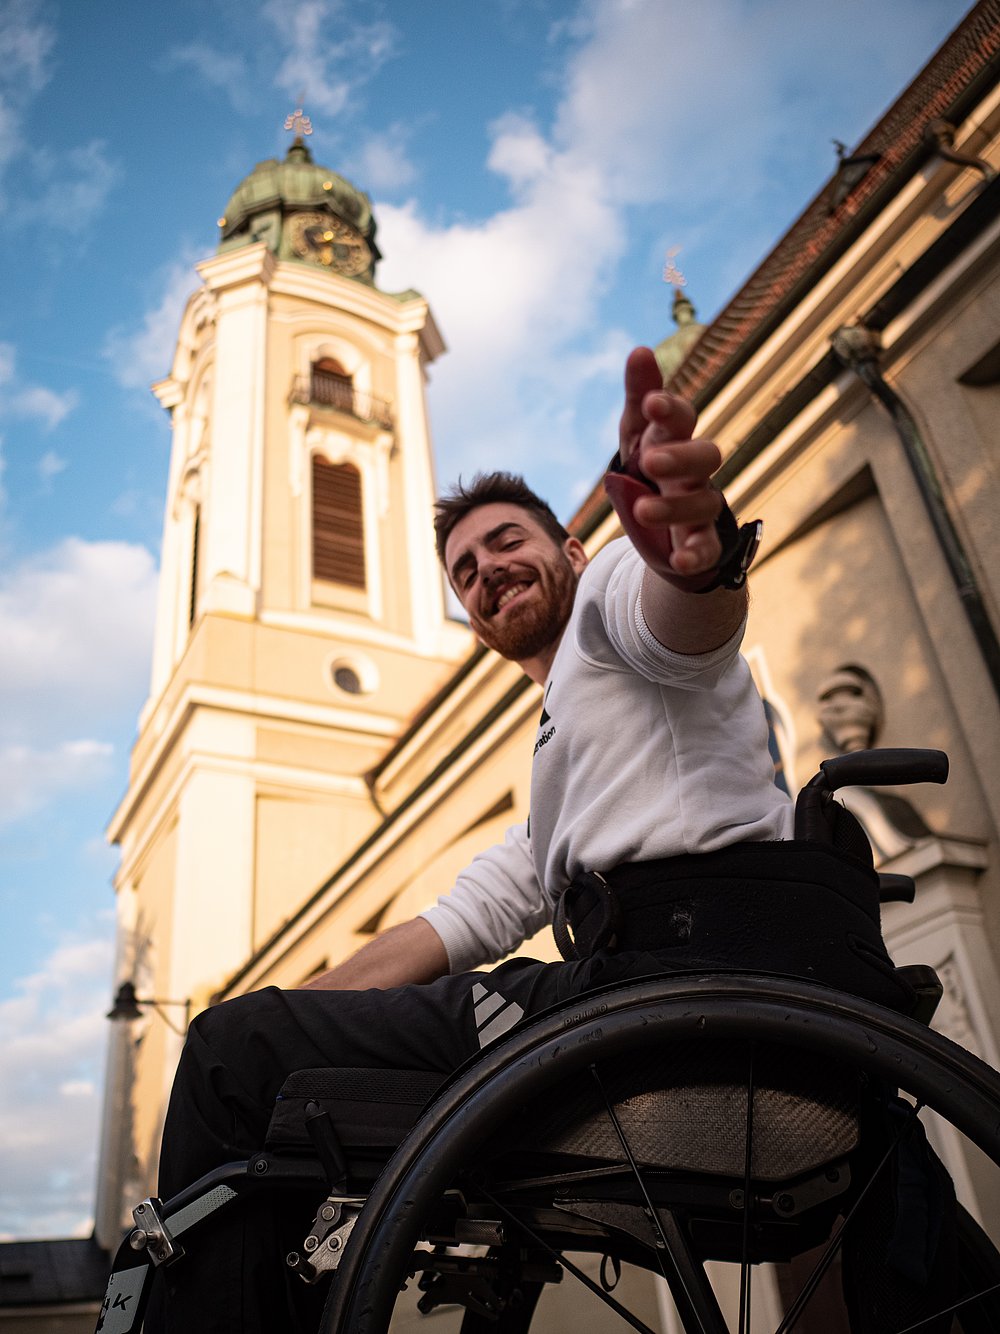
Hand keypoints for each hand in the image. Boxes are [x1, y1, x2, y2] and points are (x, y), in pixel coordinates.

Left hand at [618, 347, 722, 577]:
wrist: (660, 526)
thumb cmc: (650, 467)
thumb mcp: (637, 433)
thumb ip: (638, 394)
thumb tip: (640, 350)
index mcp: (676, 439)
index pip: (682, 419)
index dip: (670, 410)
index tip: (652, 403)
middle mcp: (694, 471)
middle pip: (705, 457)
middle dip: (680, 456)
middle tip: (649, 460)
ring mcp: (700, 507)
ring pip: (703, 503)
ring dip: (674, 506)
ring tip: (641, 510)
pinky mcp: (701, 543)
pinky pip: (707, 549)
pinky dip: (696, 555)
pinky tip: (680, 561)